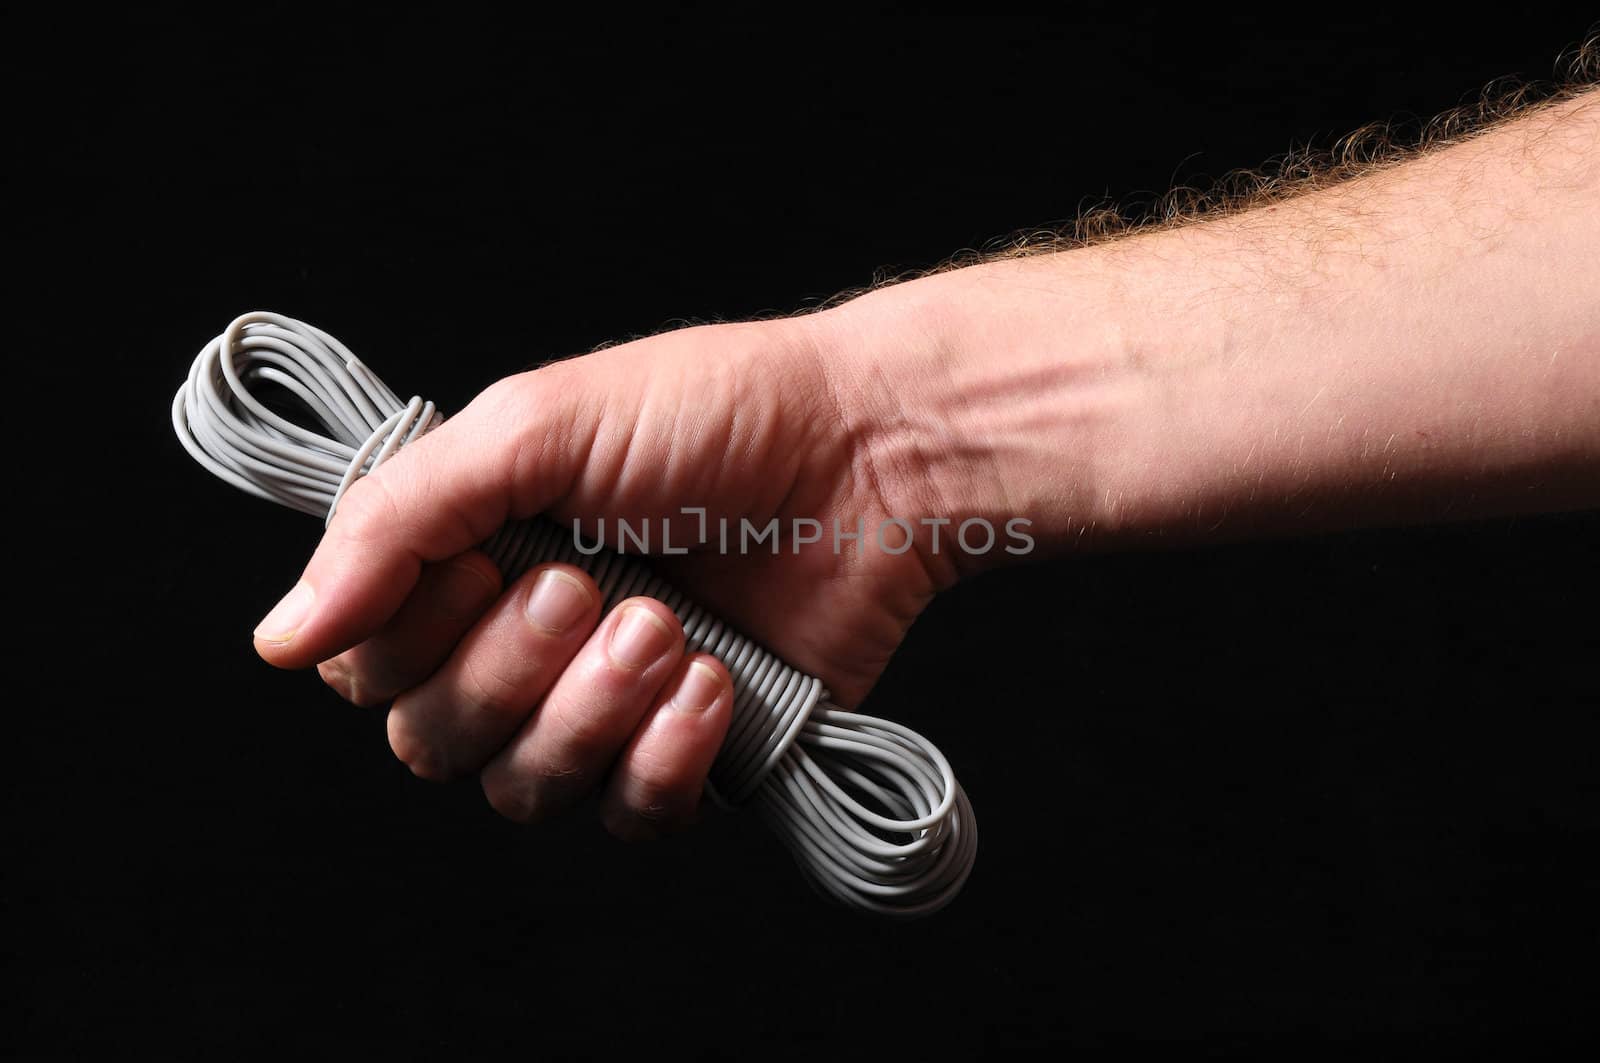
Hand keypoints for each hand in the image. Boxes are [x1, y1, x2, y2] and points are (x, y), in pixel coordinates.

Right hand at [249, 312, 965, 839]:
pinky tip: (711, 683)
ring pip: (522, 789)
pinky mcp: (686, 753)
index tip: (487, 561)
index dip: (406, 635)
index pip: (364, 663)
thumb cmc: (711, 414)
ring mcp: (603, 705)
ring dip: (589, 709)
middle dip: (510, 668)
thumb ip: (397, 524)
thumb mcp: (533, 428)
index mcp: (468, 560)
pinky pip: (629, 815)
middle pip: (432, 739)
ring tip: (668, 625)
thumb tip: (280, 638)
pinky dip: (663, 756)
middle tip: (590, 586)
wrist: (869, 454)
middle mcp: (522, 643)